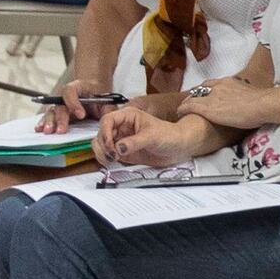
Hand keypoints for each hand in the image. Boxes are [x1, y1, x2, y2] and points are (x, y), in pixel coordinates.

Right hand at [36, 83, 111, 133]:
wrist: (95, 92)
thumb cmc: (101, 98)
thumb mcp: (107, 102)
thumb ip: (107, 110)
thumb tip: (108, 123)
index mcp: (78, 88)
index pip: (71, 91)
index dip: (74, 103)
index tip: (81, 115)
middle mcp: (66, 96)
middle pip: (60, 104)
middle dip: (60, 118)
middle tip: (61, 130)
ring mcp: (60, 105)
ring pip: (52, 111)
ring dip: (49, 122)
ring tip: (48, 131)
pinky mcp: (57, 114)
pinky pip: (49, 117)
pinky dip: (43, 123)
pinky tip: (39, 129)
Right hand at [95, 99, 213, 167]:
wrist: (179, 147)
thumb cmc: (169, 135)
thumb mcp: (152, 136)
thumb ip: (134, 142)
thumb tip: (119, 148)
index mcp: (128, 116)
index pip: (107, 120)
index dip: (105, 132)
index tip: (110, 144)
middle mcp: (122, 127)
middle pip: (101, 134)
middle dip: (103, 145)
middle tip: (113, 155)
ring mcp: (121, 140)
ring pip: (101, 145)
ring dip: (102, 153)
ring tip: (113, 159)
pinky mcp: (123, 152)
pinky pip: (108, 155)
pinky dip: (106, 159)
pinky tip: (114, 161)